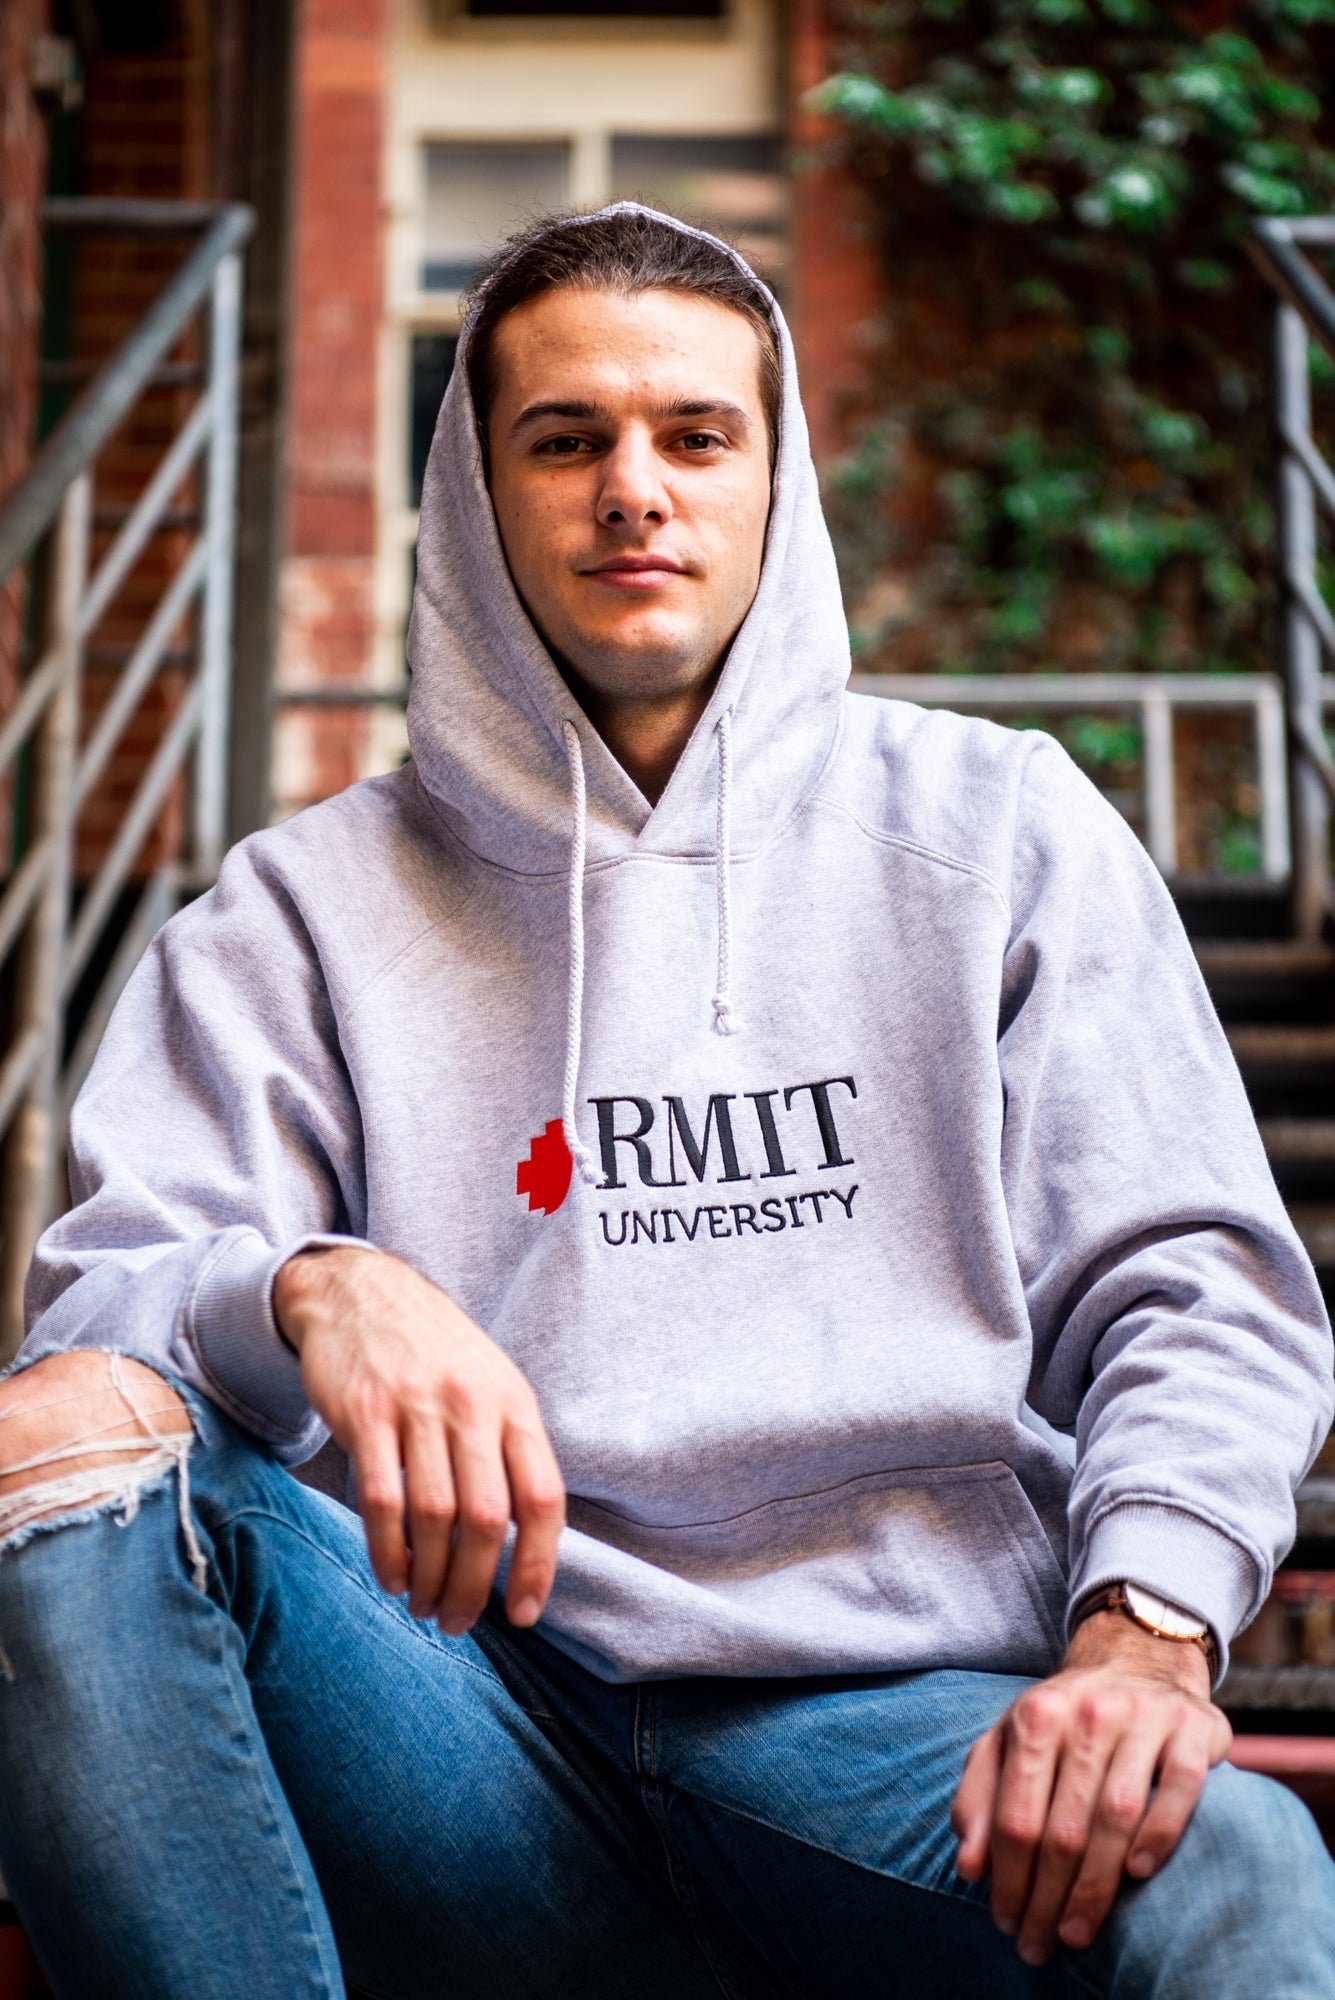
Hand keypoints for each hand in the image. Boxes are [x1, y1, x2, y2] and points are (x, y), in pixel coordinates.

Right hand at [274, 1246, 564, 1634]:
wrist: (361, 1292)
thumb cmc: (434, 1353)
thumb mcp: (490, 1386)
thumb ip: (508, 1452)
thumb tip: (525, 1542)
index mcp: (513, 1405)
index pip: (541, 1497)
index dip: (538, 1564)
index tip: (524, 1612)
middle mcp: (472, 1405)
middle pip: (487, 1518)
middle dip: (475, 1586)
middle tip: (459, 1622)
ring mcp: (417, 1407)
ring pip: (435, 1516)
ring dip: (431, 1578)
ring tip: (424, 1606)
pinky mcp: (365, 1413)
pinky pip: (381, 1499)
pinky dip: (389, 1551)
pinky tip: (392, 1576)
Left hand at [951, 1610, 1230, 1965]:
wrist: (1138, 1659)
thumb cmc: (1065, 1719)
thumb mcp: (1008, 1742)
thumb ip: (980, 1796)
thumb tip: (969, 1867)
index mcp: (1036, 1715)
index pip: (1016, 1814)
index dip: (1008, 1878)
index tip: (1005, 1923)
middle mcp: (1088, 1712)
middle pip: (1063, 1825)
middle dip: (1048, 1897)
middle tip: (1040, 1945)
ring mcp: (1143, 1717)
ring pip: (1115, 1814)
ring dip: (1096, 1885)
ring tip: (1078, 1932)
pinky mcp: (1192, 1727)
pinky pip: (1178, 1789)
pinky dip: (1158, 1834)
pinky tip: (1137, 1873)